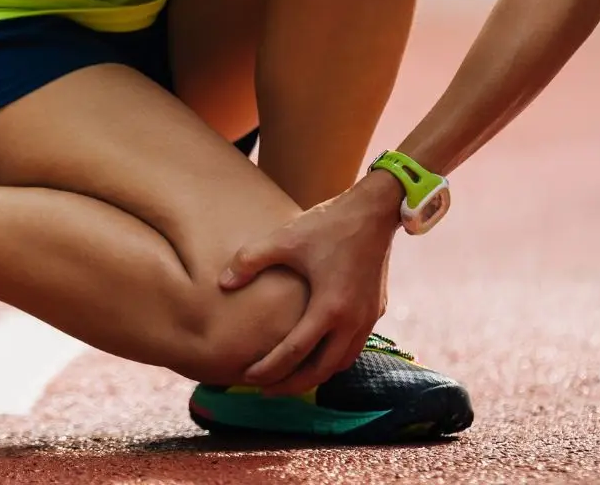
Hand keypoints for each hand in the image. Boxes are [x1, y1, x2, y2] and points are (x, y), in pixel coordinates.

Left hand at [220, 172, 404, 395]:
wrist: (375, 209)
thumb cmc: (329, 223)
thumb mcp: (285, 237)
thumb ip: (250, 260)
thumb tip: (223, 283)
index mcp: (329, 307)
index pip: (294, 353)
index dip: (269, 370)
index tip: (247, 377)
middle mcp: (353, 320)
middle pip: (321, 370)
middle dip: (292, 385)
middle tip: (266, 389)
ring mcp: (368, 317)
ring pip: (341, 363)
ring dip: (316, 374)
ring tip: (291, 375)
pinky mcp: (376, 309)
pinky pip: (354, 346)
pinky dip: (334, 357)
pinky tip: (319, 350)